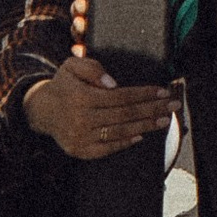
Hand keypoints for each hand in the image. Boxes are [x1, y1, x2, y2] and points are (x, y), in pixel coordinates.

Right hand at [25, 49, 175, 158]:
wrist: (42, 110)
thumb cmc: (65, 84)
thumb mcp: (72, 65)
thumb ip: (91, 68)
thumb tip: (112, 83)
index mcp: (81, 96)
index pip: (121, 96)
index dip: (144, 94)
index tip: (163, 91)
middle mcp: (81, 118)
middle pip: (125, 115)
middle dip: (153, 110)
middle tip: (174, 105)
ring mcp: (80, 137)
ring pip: (120, 132)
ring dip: (145, 126)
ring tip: (164, 120)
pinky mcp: (80, 150)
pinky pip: (107, 149)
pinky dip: (125, 143)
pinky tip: (140, 136)